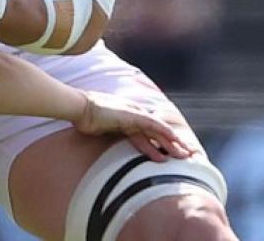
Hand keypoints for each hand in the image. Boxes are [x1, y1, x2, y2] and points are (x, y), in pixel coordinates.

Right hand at [72, 92, 195, 161]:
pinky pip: (154, 124)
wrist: (79, 108)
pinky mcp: (134, 115)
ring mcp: (135, 114)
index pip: (148, 135)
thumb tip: (102, 142)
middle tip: (185, 156)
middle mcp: (134, 116)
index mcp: (127, 120)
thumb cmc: (84, 118)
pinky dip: (165, 131)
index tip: (167, 156)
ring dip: (173, 142)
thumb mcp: (98, 129)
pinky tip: (175, 138)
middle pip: (157, 133)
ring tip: (185, 155)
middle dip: (171, 145)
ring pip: (160, 130)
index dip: (158, 145)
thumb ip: (105, 134)